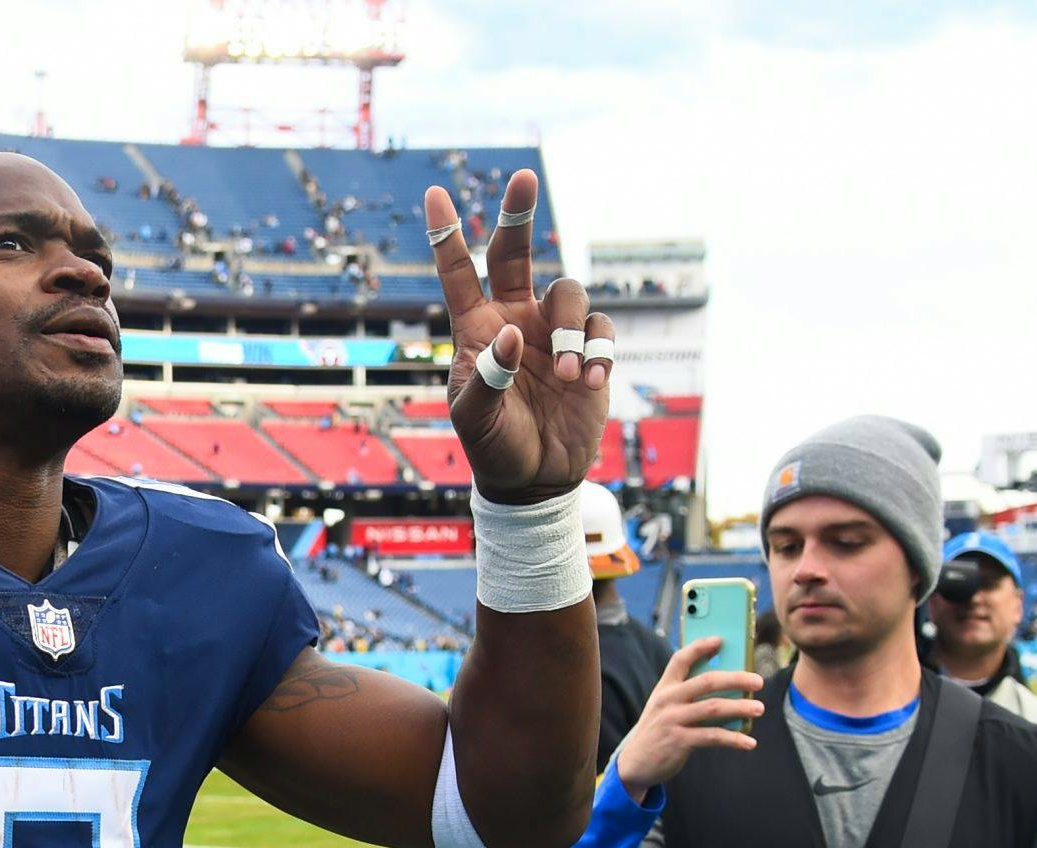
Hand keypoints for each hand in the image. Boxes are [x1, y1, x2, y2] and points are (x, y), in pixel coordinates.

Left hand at [425, 169, 610, 502]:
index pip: (458, 273)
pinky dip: (599, 351)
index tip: (434, 193)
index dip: (445, 234)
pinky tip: (589, 384)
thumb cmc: (494, 447)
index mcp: (477, 329)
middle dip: (517, 216)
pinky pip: (601, 329)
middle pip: (516, 254)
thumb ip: (488, 377)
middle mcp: (515, 319)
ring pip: (568, 294)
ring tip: (566, 376)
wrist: (534, 480)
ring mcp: (553, 333)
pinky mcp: (589, 351)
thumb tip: (512, 334)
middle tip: (523, 177)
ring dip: (570, 330)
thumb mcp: (476, 418)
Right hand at [610, 638, 764, 799]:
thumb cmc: (658, 731)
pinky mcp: (679, 741)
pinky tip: (749, 742)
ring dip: (740, 707)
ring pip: (713, 708)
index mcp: (665, 688)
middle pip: (706, 681)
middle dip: (736, 678)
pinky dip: (734, 739)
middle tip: (758, 681)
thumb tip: (728, 688)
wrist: (634, 763)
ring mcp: (673, 720)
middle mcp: (668, 700)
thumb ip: (688, 695)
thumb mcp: (665, 708)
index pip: (681, 659)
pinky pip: (712, 736)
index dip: (700, 647)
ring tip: (758, 709)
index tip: (720, 640)